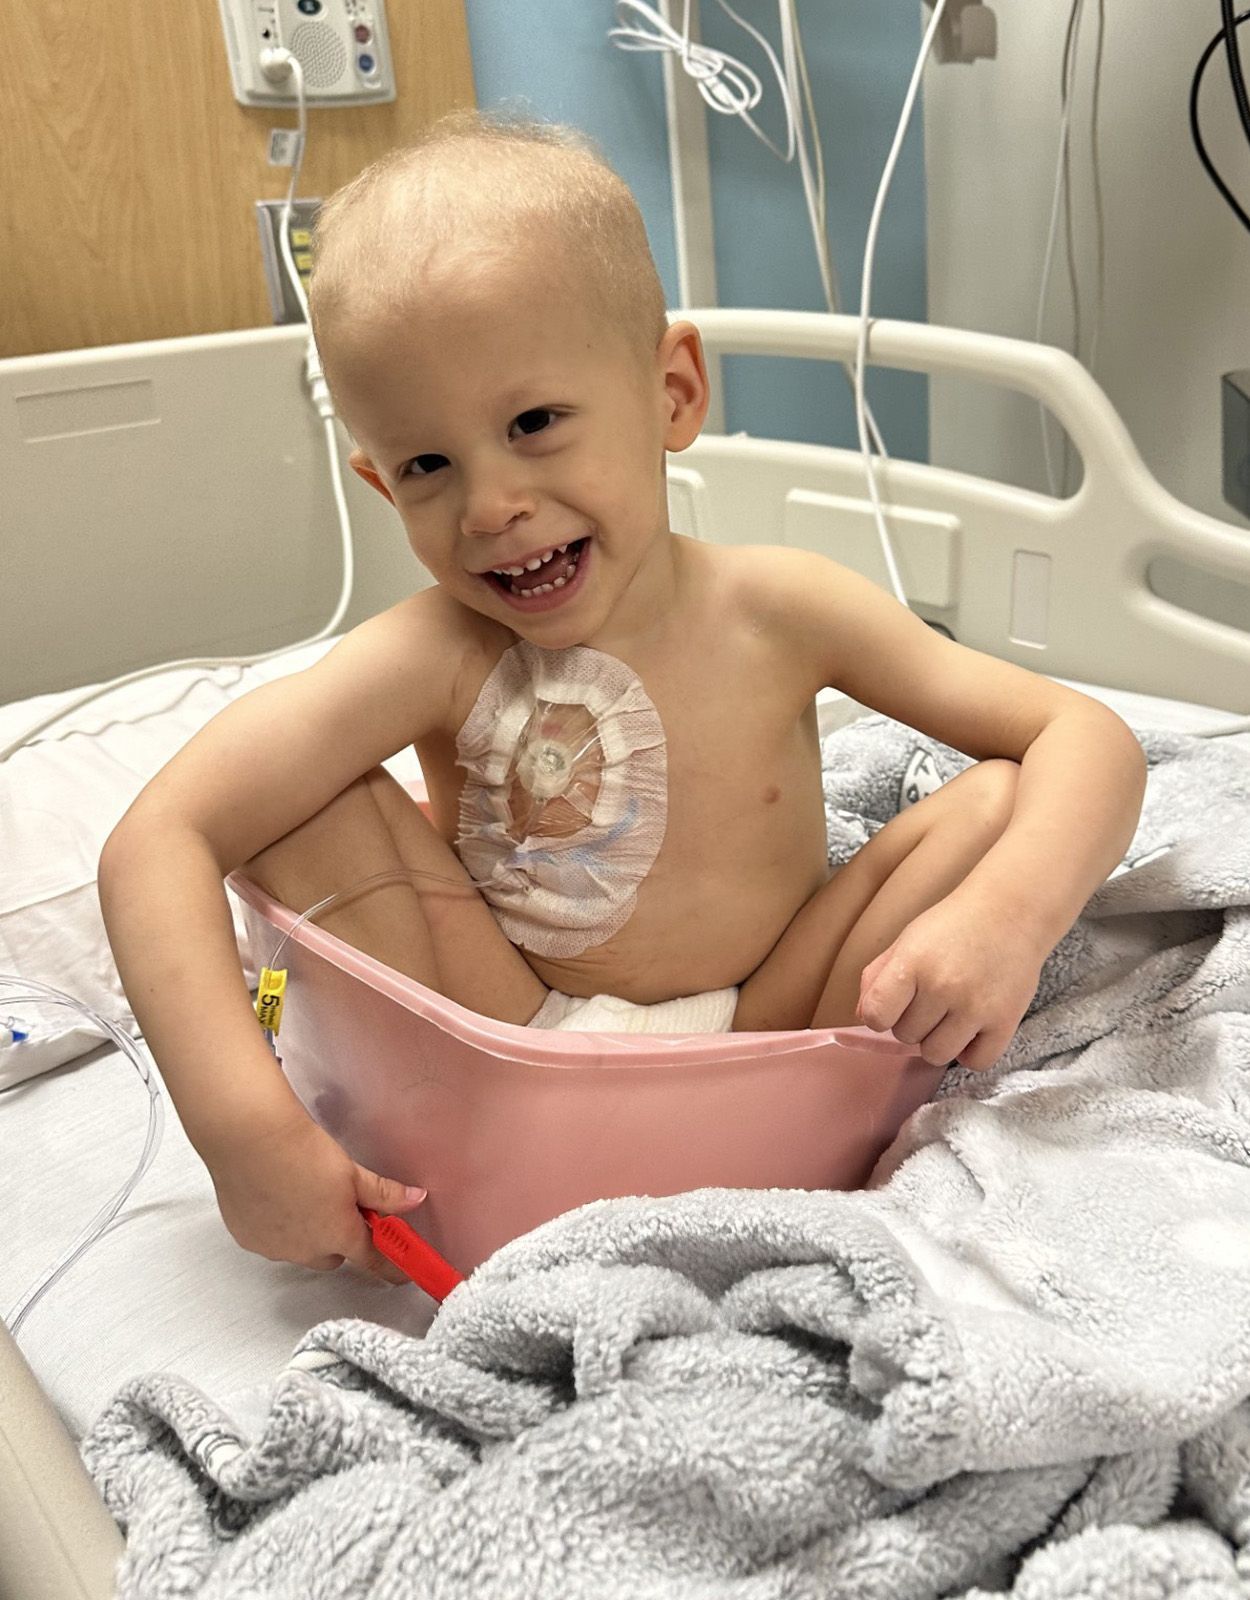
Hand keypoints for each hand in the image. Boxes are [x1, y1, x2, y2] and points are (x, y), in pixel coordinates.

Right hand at [204, 1096, 426, 1282]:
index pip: (373, 1260)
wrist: (250, 1139)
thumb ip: (384, 1193)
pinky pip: (271, 1241)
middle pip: (334, 1256)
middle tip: (338, 1204)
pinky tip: (275, 1196)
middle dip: (339, 1237)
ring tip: (302, 1192)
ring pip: (300, 1249)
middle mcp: (306, 1250)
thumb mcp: (352, 1172)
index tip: (400, 1273)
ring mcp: (274, 1248)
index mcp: (338, 1235)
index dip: (390, 1267)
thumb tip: (415, 1199)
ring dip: (306, 1232)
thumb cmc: (300, 1152)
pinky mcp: (247, 1239)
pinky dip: (277, 1226)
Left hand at [855, 899, 1042, 1069]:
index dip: (880, 1015)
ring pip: (936, 1054)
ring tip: (950, 1014)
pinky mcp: (1006, 1021)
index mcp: (913, 961)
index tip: (893, 1004)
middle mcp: (943, 986)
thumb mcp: (907, 940)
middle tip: (933, 997)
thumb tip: (864, 1017)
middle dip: (914, 1020)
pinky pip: (976, 1062)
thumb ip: (877, 977)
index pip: (876, 1016)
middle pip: (906, 1036)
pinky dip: (971, 1052)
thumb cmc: (953, 926)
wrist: (1011, 910)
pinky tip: (972, 1029)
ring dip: (938, 1039)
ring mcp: (976, 1006)